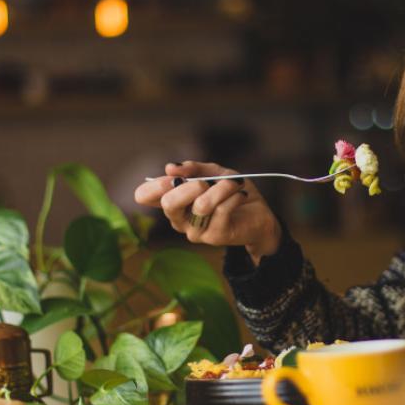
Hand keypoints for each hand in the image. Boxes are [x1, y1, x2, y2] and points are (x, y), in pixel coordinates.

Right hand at [134, 161, 281, 264]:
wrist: (260, 215)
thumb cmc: (232, 193)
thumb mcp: (214, 173)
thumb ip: (194, 168)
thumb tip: (170, 168)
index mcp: (173, 202)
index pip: (144, 196)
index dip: (155, 184)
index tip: (174, 176)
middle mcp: (179, 219)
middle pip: (168, 203)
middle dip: (190, 186)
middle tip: (206, 182)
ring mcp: (195, 231)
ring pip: (201, 205)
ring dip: (222, 188)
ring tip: (235, 183)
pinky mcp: (215, 237)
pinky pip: (222, 210)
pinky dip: (234, 196)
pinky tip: (241, 194)